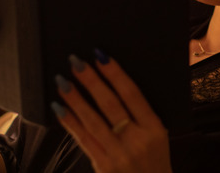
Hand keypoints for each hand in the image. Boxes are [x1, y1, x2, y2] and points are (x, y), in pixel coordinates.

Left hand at [53, 51, 171, 172]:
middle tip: (76, 61)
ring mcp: (119, 155)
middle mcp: (137, 140)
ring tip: (62, 80)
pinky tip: (59, 108)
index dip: (115, 74)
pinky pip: (83, 140)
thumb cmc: (155, 164)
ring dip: (75, 99)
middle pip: (110, 104)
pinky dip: (70, 122)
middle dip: (91, 81)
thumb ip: (142, 116)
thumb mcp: (160, 138)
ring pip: (93, 121)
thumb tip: (115, 85)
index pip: (133, 94)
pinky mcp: (103, 166)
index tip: (101, 56)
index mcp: (154, 129)